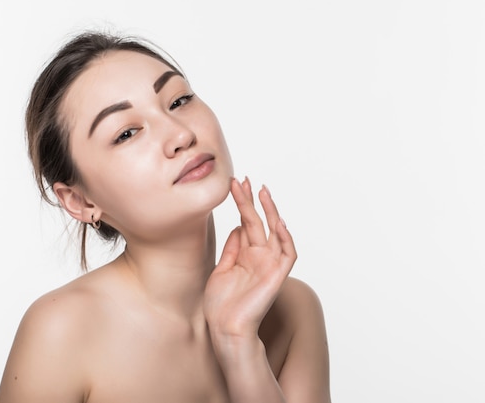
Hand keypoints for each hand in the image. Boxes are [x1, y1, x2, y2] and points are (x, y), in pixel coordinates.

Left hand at [204, 177, 296, 339]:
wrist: (225, 328)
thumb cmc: (221, 305)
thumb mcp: (221, 269)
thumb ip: (231, 248)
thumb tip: (237, 226)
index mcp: (246, 255)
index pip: (246, 223)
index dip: (242, 204)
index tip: (235, 184)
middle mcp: (260, 257)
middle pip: (259, 223)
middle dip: (252, 201)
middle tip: (245, 180)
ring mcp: (270, 265)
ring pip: (276, 233)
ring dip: (270, 212)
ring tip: (262, 192)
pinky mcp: (277, 275)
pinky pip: (288, 253)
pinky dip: (286, 237)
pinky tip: (278, 221)